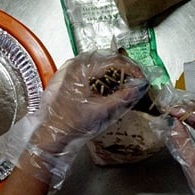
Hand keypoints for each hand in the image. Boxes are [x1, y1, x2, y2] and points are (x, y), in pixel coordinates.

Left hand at [32, 50, 148, 150]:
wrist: (53, 133)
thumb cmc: (72, 123)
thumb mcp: (101, 111)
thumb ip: (121, 98)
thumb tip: (138, 88)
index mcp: (82, 69)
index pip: (114, 61)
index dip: (131, 69)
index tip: (141, 79)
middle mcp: (76, 65)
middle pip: (108, 60)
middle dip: (125, 70)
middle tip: (137, 81)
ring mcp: (72, 71)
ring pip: (101, 66)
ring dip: (116, 74)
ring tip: (127, 85)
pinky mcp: (71, 79)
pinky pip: (93, 73)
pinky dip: (105, 78)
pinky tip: (112, 89)